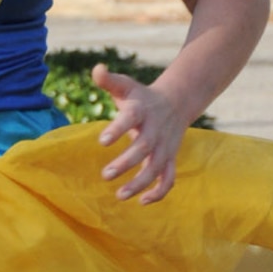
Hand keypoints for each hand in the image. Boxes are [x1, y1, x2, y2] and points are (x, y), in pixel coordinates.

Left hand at [94, 63, 186, 203]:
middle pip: (144, 148)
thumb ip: (108, 80)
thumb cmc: (141, 97)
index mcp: (142, 111)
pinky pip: (169, 178)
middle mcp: (155, 130)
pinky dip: (160, 192)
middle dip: (126, 162)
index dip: (118, 128)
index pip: (131, 119)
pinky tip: (142, 202)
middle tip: (106, 174)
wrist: (175, 103)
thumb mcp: (126, 86)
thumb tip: (97, 69)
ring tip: (120, 195)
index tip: (102, 141)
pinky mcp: (169, 159)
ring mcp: (165, 147)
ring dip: (140, 183)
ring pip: (157, 168)